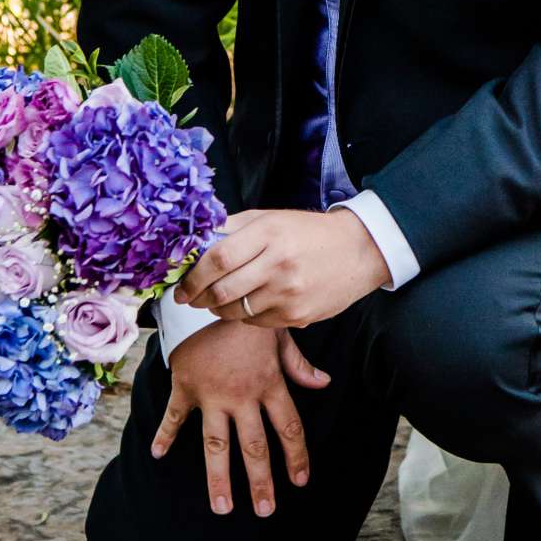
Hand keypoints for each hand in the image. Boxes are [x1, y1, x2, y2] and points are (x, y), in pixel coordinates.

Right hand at [150, 319, 328, 515]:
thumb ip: (299, 366)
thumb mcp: (280, 337)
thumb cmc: (250, 321)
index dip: (296, 457)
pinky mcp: (186, 387)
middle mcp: (242, 395)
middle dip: (261, 481)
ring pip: (217, 444)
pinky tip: (158, 456)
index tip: (299, 482)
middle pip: (254, 446)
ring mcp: (212, 395)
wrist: (215, 296)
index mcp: (269, 384)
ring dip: (219, 478)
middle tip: (266, 510)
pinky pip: (175, 416)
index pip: (289, 428)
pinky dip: (165, 435)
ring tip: (222, 508)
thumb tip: (324, 383)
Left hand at [179, 207, 391, 329]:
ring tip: (219, 300)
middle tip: (191, 298)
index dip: (193, 276)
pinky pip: (256, 323)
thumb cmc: (308, 232)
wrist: (358, 251)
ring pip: (236, 311)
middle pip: (222, 290)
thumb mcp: (271, 218)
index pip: (217, 259)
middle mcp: (278, 263)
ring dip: (219, 309)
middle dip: (199, 298)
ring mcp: (289, 293)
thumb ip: (233, 227)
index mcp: (269, 233)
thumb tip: (194, 242)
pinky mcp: (297, 316)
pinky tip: (250, 304)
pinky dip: (245, 316)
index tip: (182, 285)